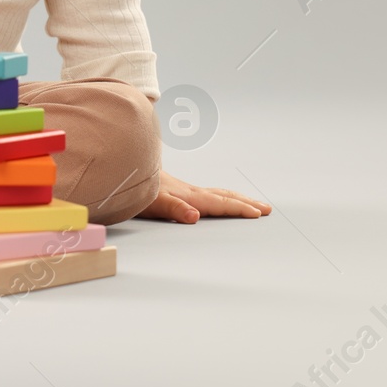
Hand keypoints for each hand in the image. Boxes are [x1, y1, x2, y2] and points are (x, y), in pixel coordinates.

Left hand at [137, 170, 271, 222]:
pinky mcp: (174, 189)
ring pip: (215, 193)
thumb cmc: (133, 190)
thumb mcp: (153, 203)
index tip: (259, 213)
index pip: (220, 203)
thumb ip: (174, 208)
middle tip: (265, 208)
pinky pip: (204, 193)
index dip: (240, 208)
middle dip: (245, 202)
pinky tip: (212, 199)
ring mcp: (182, 189)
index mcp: (188, 197)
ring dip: (234, 198)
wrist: (121, 170)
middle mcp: (188, 192)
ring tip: (248, 202)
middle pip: (223, 196)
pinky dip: (218, 196)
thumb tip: (195, 216)